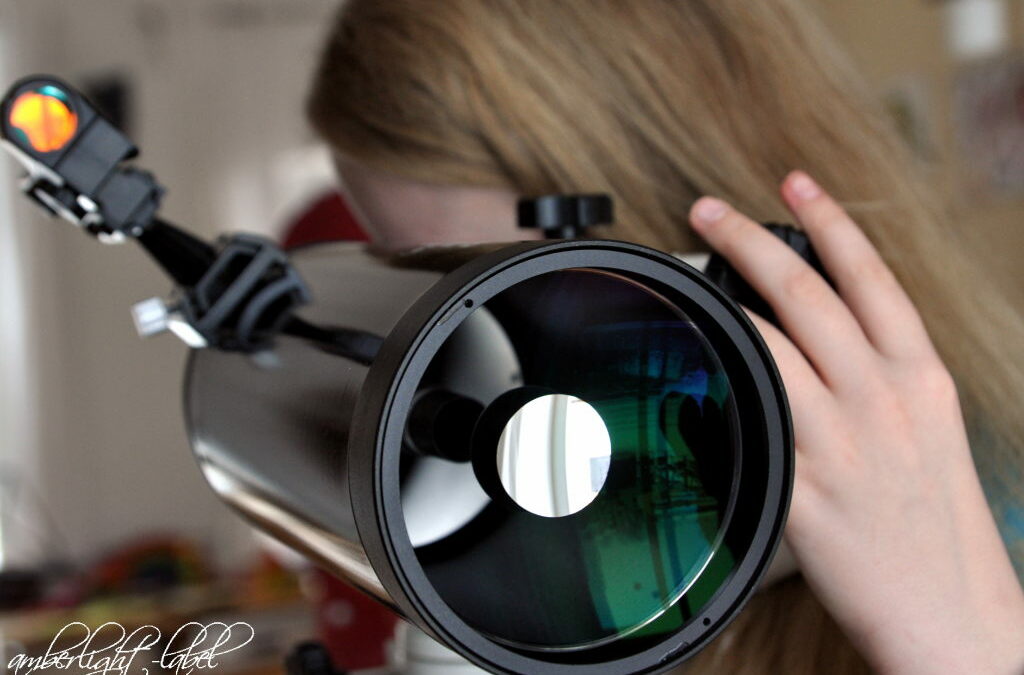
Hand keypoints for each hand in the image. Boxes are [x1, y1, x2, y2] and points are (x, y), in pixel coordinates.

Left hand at [688, 171, 1023, 674]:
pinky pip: (744, 426)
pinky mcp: (799, 491)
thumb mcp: (927, 427)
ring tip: (686, 276)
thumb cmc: (936, 518)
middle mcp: (879, 400)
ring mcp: (838, 444)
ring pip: (767, 348)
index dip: (828, 220)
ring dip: (720, 303)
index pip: (870, 277)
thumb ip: (878, 375)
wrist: (953, 609)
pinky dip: (710, 391)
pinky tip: (683, 364)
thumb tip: (823, 334)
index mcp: (917, 377)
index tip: (795, 181)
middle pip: (805, 297)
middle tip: (708, 209)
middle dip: (749, 241)